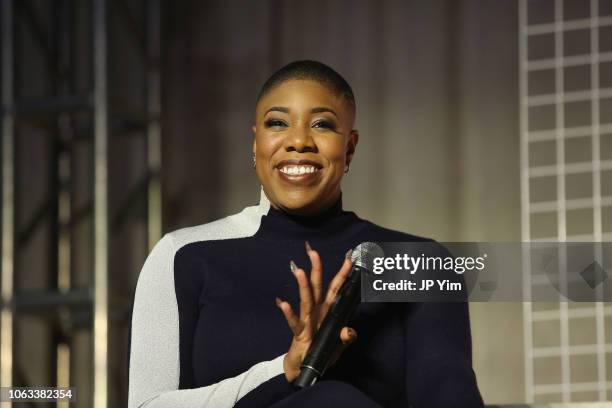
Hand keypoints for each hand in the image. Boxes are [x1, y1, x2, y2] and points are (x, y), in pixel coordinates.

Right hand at [275, 242, 357, 382]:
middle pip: (317, 286)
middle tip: (313, 251)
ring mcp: (307, 321)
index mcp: (328, 310)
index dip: (342, 273)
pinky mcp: (299, 333)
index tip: (348, 257)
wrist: (304, 367)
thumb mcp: (338, 346)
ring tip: (299, 271)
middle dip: (316, 268)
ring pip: (306, 300)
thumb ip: (346, 337)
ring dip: (302, 285)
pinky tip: (282, 304)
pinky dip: (289, 313)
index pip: (336, 288)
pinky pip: (294, 322)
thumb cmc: (320, 351)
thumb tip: (349, 330)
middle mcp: (316, 311)